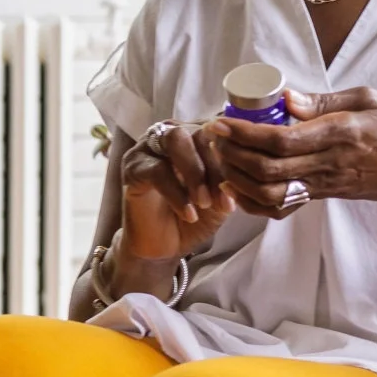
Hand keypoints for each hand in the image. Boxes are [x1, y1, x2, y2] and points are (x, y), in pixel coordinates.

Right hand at [121, 123, 235, 260]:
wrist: (165, 247)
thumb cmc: (196, 218)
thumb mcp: (222, 197)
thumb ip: (232, 178)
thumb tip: (243, 167)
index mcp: (195, 134)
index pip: (217, 130)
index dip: (231, 156)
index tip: (241, 186)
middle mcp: (170, 133)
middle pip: (196, 131)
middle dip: (214, 165)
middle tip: (222, 198)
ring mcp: (148, 147)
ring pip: (175, 140)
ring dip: (195, 172)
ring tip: (204, 203)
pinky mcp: (133, 167)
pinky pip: (157, 170)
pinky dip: (177, 193)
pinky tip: (189, 214)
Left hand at [208, 87, 376, 223]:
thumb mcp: (370, 99)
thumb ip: (326, 100)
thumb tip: (285, 99)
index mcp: (342, 134)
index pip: (283, 139)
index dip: (245, 133)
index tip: (223, 121)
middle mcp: (330, 164)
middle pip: (269, 168)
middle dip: (233, 155)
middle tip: (216, 137)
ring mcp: (326, 184)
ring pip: (271, 193)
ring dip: (240, 179)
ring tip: (224, 158)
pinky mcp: (324, 196)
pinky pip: (283, 206)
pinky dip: (255, 201)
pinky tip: (240, 184)